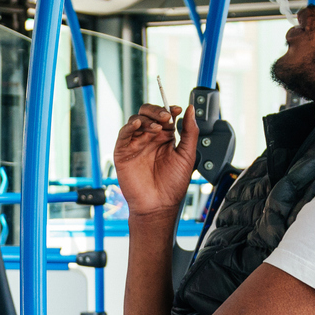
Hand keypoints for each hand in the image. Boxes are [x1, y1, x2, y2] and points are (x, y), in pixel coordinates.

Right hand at [113, 104, 197, 218]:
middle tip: (167, 117)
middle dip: (157, 111)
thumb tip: (191, 110)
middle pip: (148, 113)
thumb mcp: (187, 155)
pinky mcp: (123, 152)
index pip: (164, 116)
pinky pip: (123, 134)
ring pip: (136, 120)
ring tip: (157, 127)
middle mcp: (149, 138)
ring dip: (146, 119)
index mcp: (165, 138)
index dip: (170, 109)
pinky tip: (137, 125)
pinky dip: (129, 126)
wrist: (159, 205)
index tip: (178, 110)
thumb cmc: (173, 185)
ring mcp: (136, 144)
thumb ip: (190, 132)